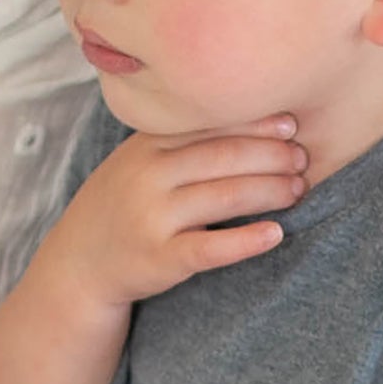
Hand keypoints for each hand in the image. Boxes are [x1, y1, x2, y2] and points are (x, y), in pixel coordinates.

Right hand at [41, 117, 305, 311]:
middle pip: (222, 157)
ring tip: (298, 189)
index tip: (291, 124)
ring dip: (269, 191)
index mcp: (146, 146)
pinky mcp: (159, 258)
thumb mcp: (139, 163)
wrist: (79, 263)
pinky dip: (246, 241)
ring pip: (223, 197)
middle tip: (303, 159)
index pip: (209, 126)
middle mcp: (147, 177)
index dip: (254, 123)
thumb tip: (257, 120)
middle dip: (270, 156)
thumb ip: (182, 142)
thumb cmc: (124, 205)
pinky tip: (275, 234)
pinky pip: (210, 248)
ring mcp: (152, 218)